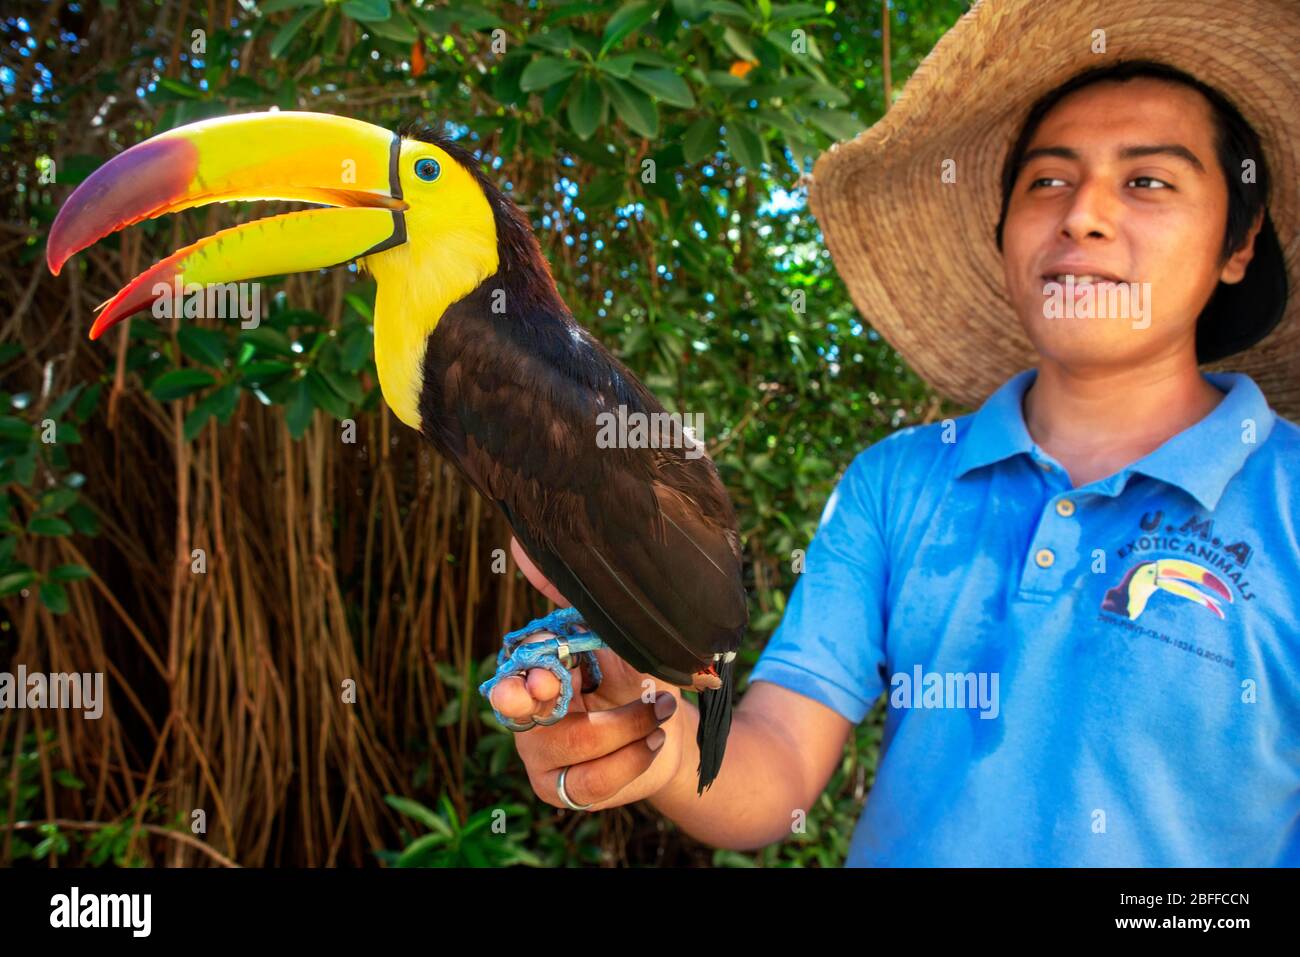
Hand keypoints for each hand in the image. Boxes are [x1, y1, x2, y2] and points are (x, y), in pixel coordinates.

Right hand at [489, 537, 684, 809]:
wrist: (667, 726)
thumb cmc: (635, 672)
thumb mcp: (613, 633)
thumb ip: (570, 596)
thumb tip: (522, 547)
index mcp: (532, 672)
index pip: (510, 671)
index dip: (523, 676)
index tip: (547, 675)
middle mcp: (526, 715)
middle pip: (521, 714)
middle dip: (557, 704)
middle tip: (588, 690)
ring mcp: (541, 757)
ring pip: (569, 746)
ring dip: (624, 726)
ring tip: (659, 707)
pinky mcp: (565, 790)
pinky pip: (591, 783)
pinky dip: (630, 759)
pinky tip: (654, 738)